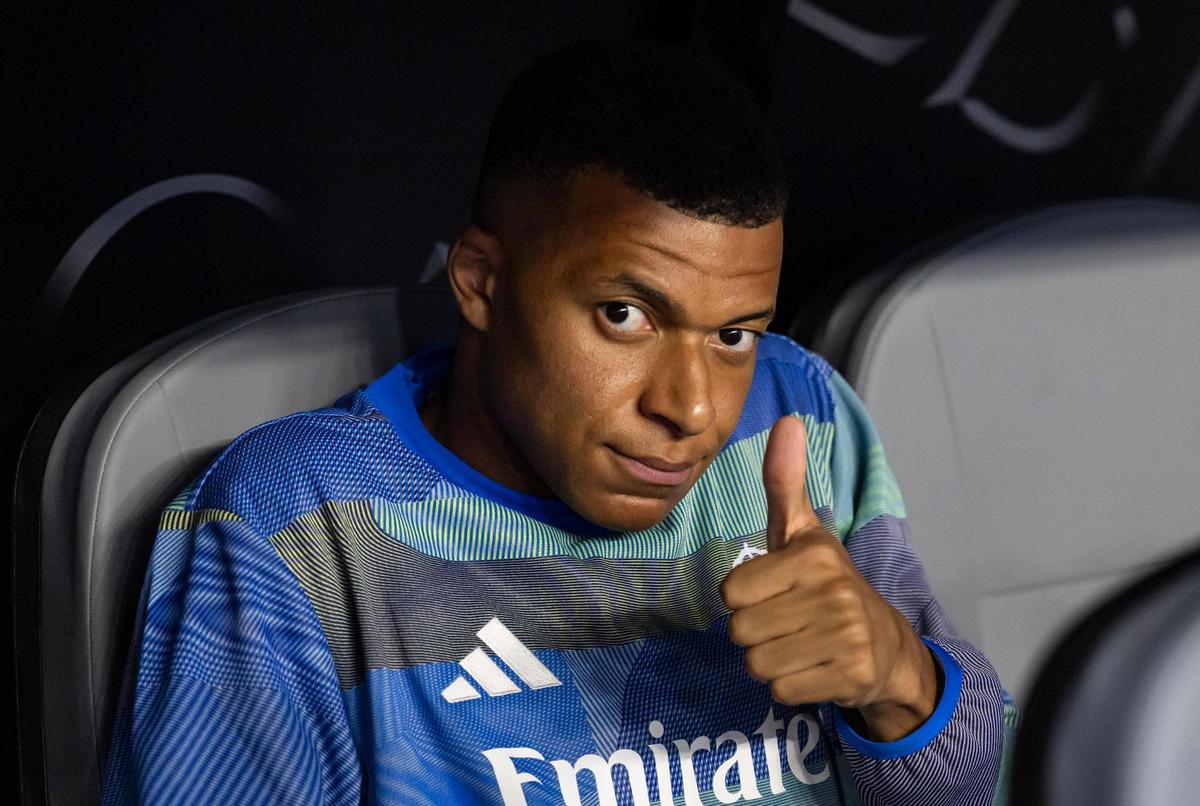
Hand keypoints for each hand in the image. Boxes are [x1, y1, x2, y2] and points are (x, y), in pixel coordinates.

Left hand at [720, 416, 937, 741]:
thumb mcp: (802, 532)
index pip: (730, 592)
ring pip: (757, 664)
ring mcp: (844, 638)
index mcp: (812, 555)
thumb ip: (784, 481)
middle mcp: (832, 593)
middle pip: (740, 630)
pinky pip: (781, 691)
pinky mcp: (850, 677)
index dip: (743, 597)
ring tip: (798, 643)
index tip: (772, 591)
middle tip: (787, 622)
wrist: (886, 644)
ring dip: (769, 661)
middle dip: (755, 631)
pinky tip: (814, 667)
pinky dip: (790, 686)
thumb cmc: (826, 583)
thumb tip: (786, 419)